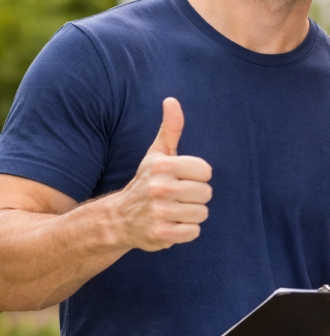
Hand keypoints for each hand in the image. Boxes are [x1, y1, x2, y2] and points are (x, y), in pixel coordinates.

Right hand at [108, 98, 212, 250]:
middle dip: (195, 197)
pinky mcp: (161, 234)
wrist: (118, 218)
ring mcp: (160, 212)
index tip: (182, 179)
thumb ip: (170, 129)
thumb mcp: (157, 154)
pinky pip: (193, 232)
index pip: (206, 171)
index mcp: (163, 166)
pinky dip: (186, 231)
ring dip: (192, 215)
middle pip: (206, 193)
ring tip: (175, 211)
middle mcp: (160, 188)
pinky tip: (171, 225)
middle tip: (178, 197)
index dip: (198, 177)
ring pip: (202, 213)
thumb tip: (171, 100)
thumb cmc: (146, 182)